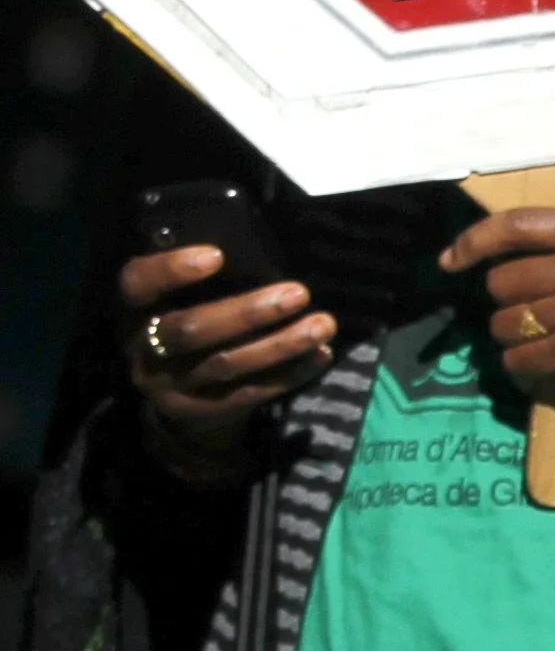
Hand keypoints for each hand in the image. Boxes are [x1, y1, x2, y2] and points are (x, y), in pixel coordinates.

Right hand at [117, 244, 332, 473]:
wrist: (177, 393)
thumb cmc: (190, 319)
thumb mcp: (180, 297)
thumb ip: (206, 276)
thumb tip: (258, 238)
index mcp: (135, 308)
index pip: (138, 284)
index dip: (171, 270)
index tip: (217, 255)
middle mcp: (143, 349)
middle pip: (191, 330)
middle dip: (248, 312)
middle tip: (299, 293)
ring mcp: (169, 386)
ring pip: (226, 365)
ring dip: (280, 345)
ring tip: (323, 324)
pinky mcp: (200, 412)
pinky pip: (247, 394)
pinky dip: (289, 374)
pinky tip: (320, 354)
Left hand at [441, 209, 554, 428]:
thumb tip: (474, 255)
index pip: (521, 225)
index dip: (475, 241)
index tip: (450, 260)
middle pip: (504, 280)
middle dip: (509, 301)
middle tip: (542, 312)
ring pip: (504, 322)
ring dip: (516, 336)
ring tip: (552, 338)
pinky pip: (516, 358)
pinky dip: (525, 366)